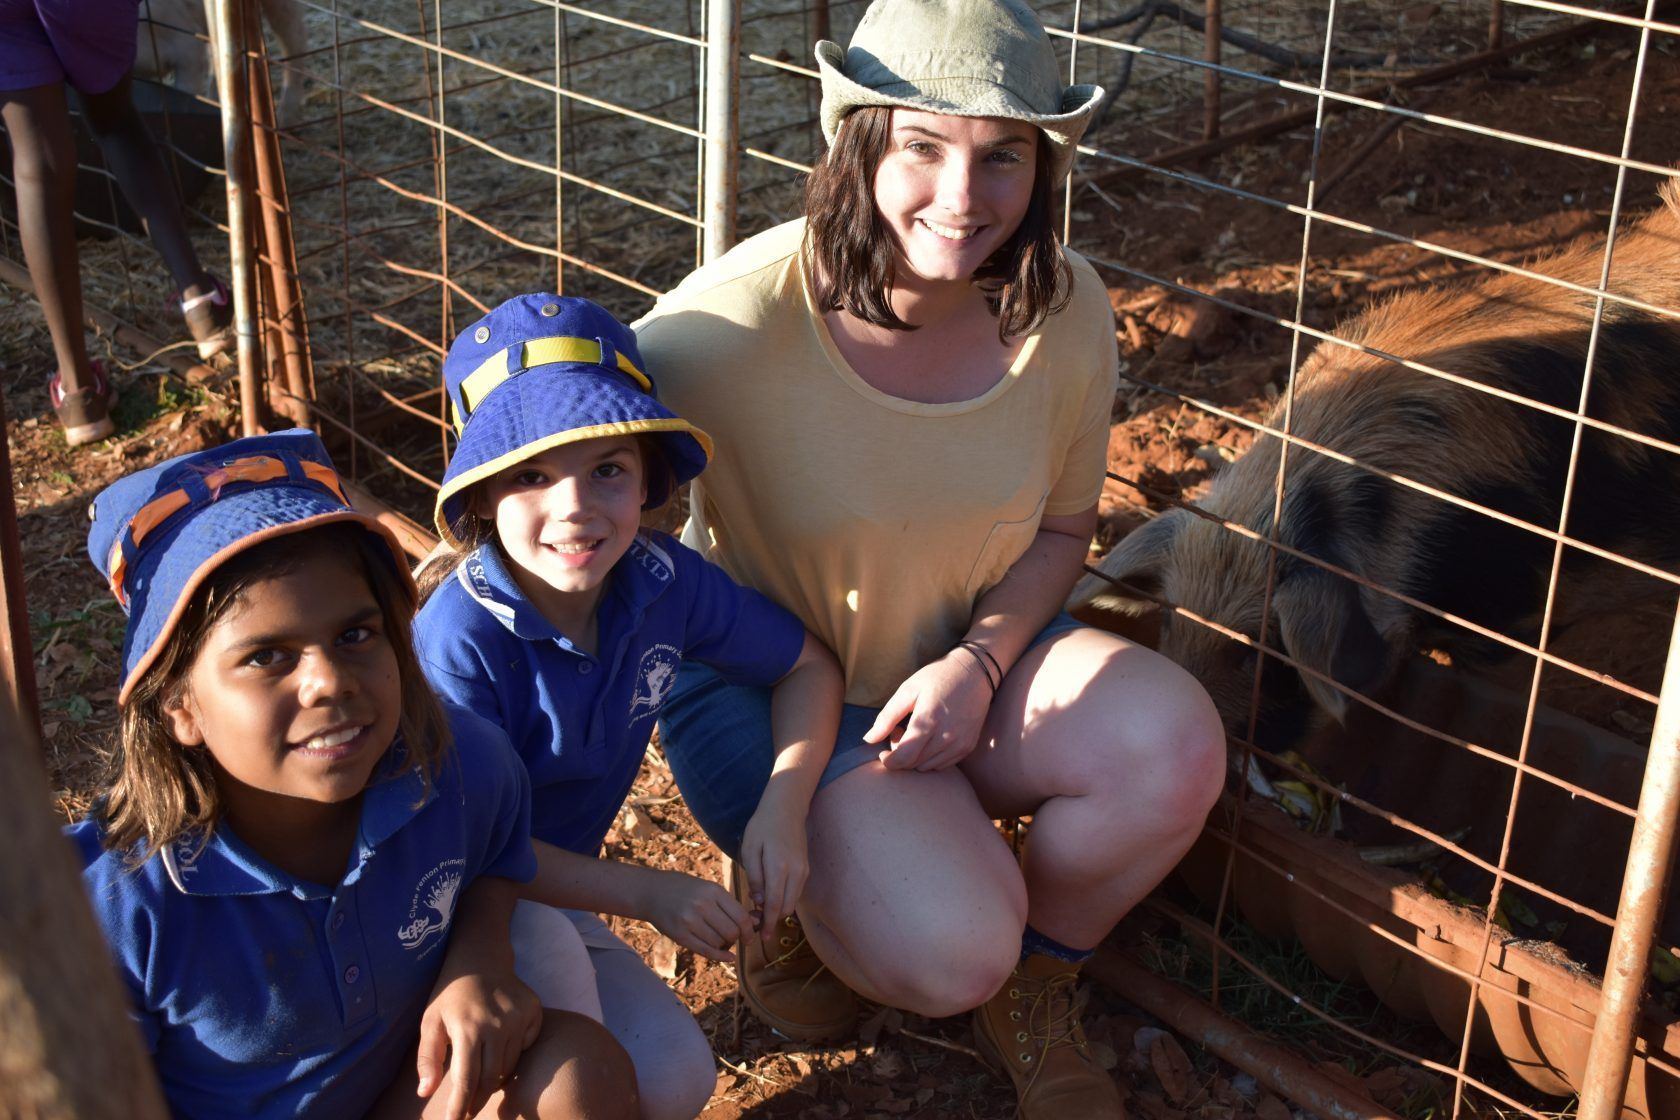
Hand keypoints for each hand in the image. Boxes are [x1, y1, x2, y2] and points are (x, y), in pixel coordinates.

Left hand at [416, 967, 541, 1118]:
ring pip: (510, 1065)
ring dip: (495, 1077)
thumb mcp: (430, 1022)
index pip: (466, 1081)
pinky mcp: (535, 1011)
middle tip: (467, 1109)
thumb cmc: (450, 995)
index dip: (460, 1107)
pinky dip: (514, 1053)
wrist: (481, 958)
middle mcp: (497, 1024)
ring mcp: (520, 1017)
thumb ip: (428, 1058)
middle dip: (478, 1100)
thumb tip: (425, 1093)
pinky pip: (526, 1047)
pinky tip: (500, 1044)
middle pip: (492, 1079)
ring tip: (481, 1075)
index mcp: (468, 1028)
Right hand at [641, 870, 754, 962]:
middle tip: (734, 937)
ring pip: (720, 943)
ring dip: (725, 945)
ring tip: (719, 938)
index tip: (750, 935)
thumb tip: (758, 922)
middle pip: (732, 932)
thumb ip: (731, 905)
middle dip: (737, 938)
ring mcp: (689, 921)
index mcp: (713, 891)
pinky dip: (720, 956)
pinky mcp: (680, 935)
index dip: (750, 930)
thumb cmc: (686, 890)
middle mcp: (702, 905)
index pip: (741, 917)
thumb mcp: (709, 889)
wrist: (652, 892)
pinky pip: (706, 951)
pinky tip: (728, 956)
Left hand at [739, 795, 809, 949]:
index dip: (768, 923)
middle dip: (773, 919)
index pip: (774, 904)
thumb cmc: (762, 826)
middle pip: (786, 907)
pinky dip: (785, 898)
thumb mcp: (750, 849)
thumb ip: (755, 877)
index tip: (762, 938)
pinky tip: (771, 895)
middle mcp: (796, 872)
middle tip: (756, 921)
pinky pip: (796, 891)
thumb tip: (759, 901)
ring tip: (761, 910)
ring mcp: (803, 870)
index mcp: (779, 867)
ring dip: (779, 909)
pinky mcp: (805, 867)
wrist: (786, 807)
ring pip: (793, 901)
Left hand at [863, 650, 992, 770]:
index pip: (904, 758)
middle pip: (914, 764)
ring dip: (915, 757)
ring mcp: (960, 744)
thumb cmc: (938, 677)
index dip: (888, 761)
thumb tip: (868, 739)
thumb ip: (887, 717)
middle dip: (900, 755)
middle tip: (899, 732)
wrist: (975, 672)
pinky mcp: (968, 747)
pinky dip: (930, 758)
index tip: (882, 753)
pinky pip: (943, 765)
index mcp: (929, 722)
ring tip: (915, 734)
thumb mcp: (908, 690)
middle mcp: (946, 738)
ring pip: (927, 767)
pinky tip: (930, 738)